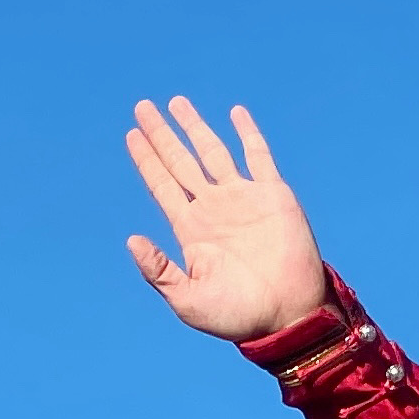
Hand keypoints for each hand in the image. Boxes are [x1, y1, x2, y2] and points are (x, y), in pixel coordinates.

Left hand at [124, 99, 328, 343]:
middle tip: (142, 108)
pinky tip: (236, 113)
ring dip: (194, 127)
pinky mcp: (273, 195)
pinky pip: (258, 156)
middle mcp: (213, 209)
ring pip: (212, 152)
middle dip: (162, 135)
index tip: (131, 135)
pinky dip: (247, 133)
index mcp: (191, 230)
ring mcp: (243, 199)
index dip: (146, 160)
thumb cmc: (237, 315)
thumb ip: (159, 271)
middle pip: (180, 162)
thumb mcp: (188, 300)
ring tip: (175, 102)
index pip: (162, 185)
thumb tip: (131, 240)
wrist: (287, 315)